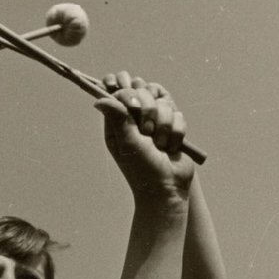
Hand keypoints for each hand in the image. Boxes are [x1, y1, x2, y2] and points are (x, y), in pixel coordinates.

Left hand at [95, 71, 193, 198]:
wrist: (168, 187)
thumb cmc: (142, 168)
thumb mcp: (127, 142)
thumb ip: (117, 117)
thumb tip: (99, 99)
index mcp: (119, 122)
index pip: (120, 92)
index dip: (125, 90)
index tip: (131, 100)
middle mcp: (136, 118)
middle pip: (144, 91)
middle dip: (149, 112)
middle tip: (147, 133)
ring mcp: (156, 121)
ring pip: (164, 103)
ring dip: (164, 126)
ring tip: (160, 145)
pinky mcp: (173, 126)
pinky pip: (178, 115)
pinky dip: (176, 133)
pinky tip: (171, 147)